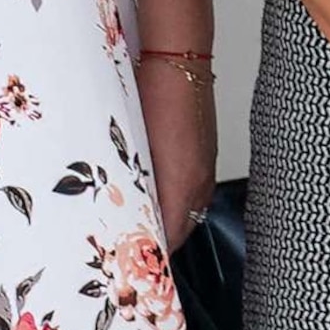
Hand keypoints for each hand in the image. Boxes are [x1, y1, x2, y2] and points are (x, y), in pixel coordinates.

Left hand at [134, 60, 219, 245]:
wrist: (177, 63)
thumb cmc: (156, 100)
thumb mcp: (135, 152)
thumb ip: (134, 190)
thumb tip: (125, 218)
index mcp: (183, 187)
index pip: (169, 239)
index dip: (150, 256)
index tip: (128, 267)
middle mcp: (199, 183)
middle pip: (180, 229)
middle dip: (157, 243)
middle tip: (127, 252)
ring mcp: (204, 168)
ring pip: (186, 211)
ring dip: (165, 221)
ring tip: (136, 226)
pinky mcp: (203, 154)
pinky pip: (190, 191)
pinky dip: (173, 201)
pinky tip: (150, 194)